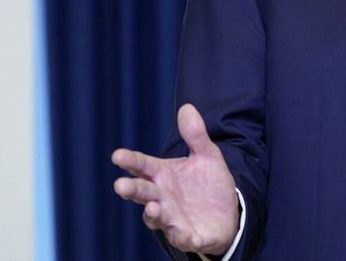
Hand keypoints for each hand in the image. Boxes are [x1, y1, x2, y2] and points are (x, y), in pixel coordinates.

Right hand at [112, 104, 238, 255]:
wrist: (227, 213)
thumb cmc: (208, 184)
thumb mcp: (207, 156)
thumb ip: (196, 135)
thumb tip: (187, 107)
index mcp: (163, 175)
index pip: (142, 166)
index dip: (131, 161)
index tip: (118, 155)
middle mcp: (162, 197)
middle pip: (143, 192)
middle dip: (132, 189)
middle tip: (121, 185)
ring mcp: (172, 218)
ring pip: (157, 218)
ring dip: (153, 214)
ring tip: (154, 208)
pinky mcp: (188, 235)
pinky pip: (183, 238)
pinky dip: (183, 237)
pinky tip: (186, 234)